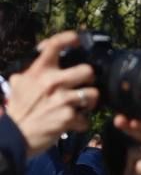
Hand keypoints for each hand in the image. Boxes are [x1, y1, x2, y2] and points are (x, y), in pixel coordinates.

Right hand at [4, 30, 97, 156]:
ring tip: (79, 107)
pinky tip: (70, 123)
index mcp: (39, 72)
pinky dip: (80, 123)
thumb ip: (31, 72)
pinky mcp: (68, 117)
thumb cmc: (18, 110)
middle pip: (88, 70)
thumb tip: (39, 57)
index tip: (78, 39)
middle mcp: (52, 82)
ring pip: (93, 94)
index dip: (69, 38)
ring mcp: (62, 99)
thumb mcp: (18, 85)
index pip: (55, 45)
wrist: (12, 137)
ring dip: (89, 103)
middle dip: (88, 80)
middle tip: (82, 86)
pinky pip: (86, 119)